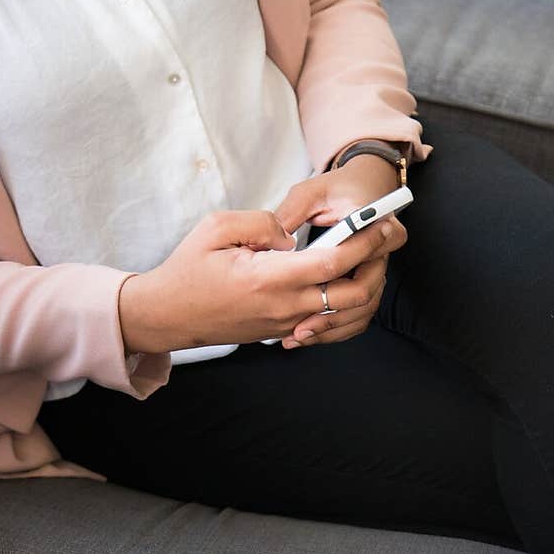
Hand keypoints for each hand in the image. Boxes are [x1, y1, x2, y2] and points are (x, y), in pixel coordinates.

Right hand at [119, 208, 397, 352]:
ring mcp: (284, 323)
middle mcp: (284, 306)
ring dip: (362, 285)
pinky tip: (340, 278)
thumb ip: (262, 222)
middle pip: (352, 295)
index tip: (382, 222)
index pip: (334, 262)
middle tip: (384, 239)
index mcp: (270, 278)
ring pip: (342, 313)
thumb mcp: (217, 228)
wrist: (169, 315)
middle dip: (376, 267)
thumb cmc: (188, 270)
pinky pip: (323, 322)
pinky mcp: (281, 331)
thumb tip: (292, 233)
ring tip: (367, 256)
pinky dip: (341, 304)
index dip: (365, 241)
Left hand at [272, 155, 407, 348]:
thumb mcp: (310, 192)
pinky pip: (357, 316)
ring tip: (298, 336)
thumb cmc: (335, 190)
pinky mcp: (366, 286)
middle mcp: (381, 252)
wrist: (359, 194)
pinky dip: (334, 329)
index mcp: (375, 222)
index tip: (321, 286)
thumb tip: (273, 240)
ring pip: (362, 310)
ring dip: (332, 327)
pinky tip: (305, 335)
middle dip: (335, 312)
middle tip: (302, 325)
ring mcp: (375, 273)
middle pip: (367, 291)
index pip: (383, 242)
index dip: (355, 262)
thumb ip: (292, 212)